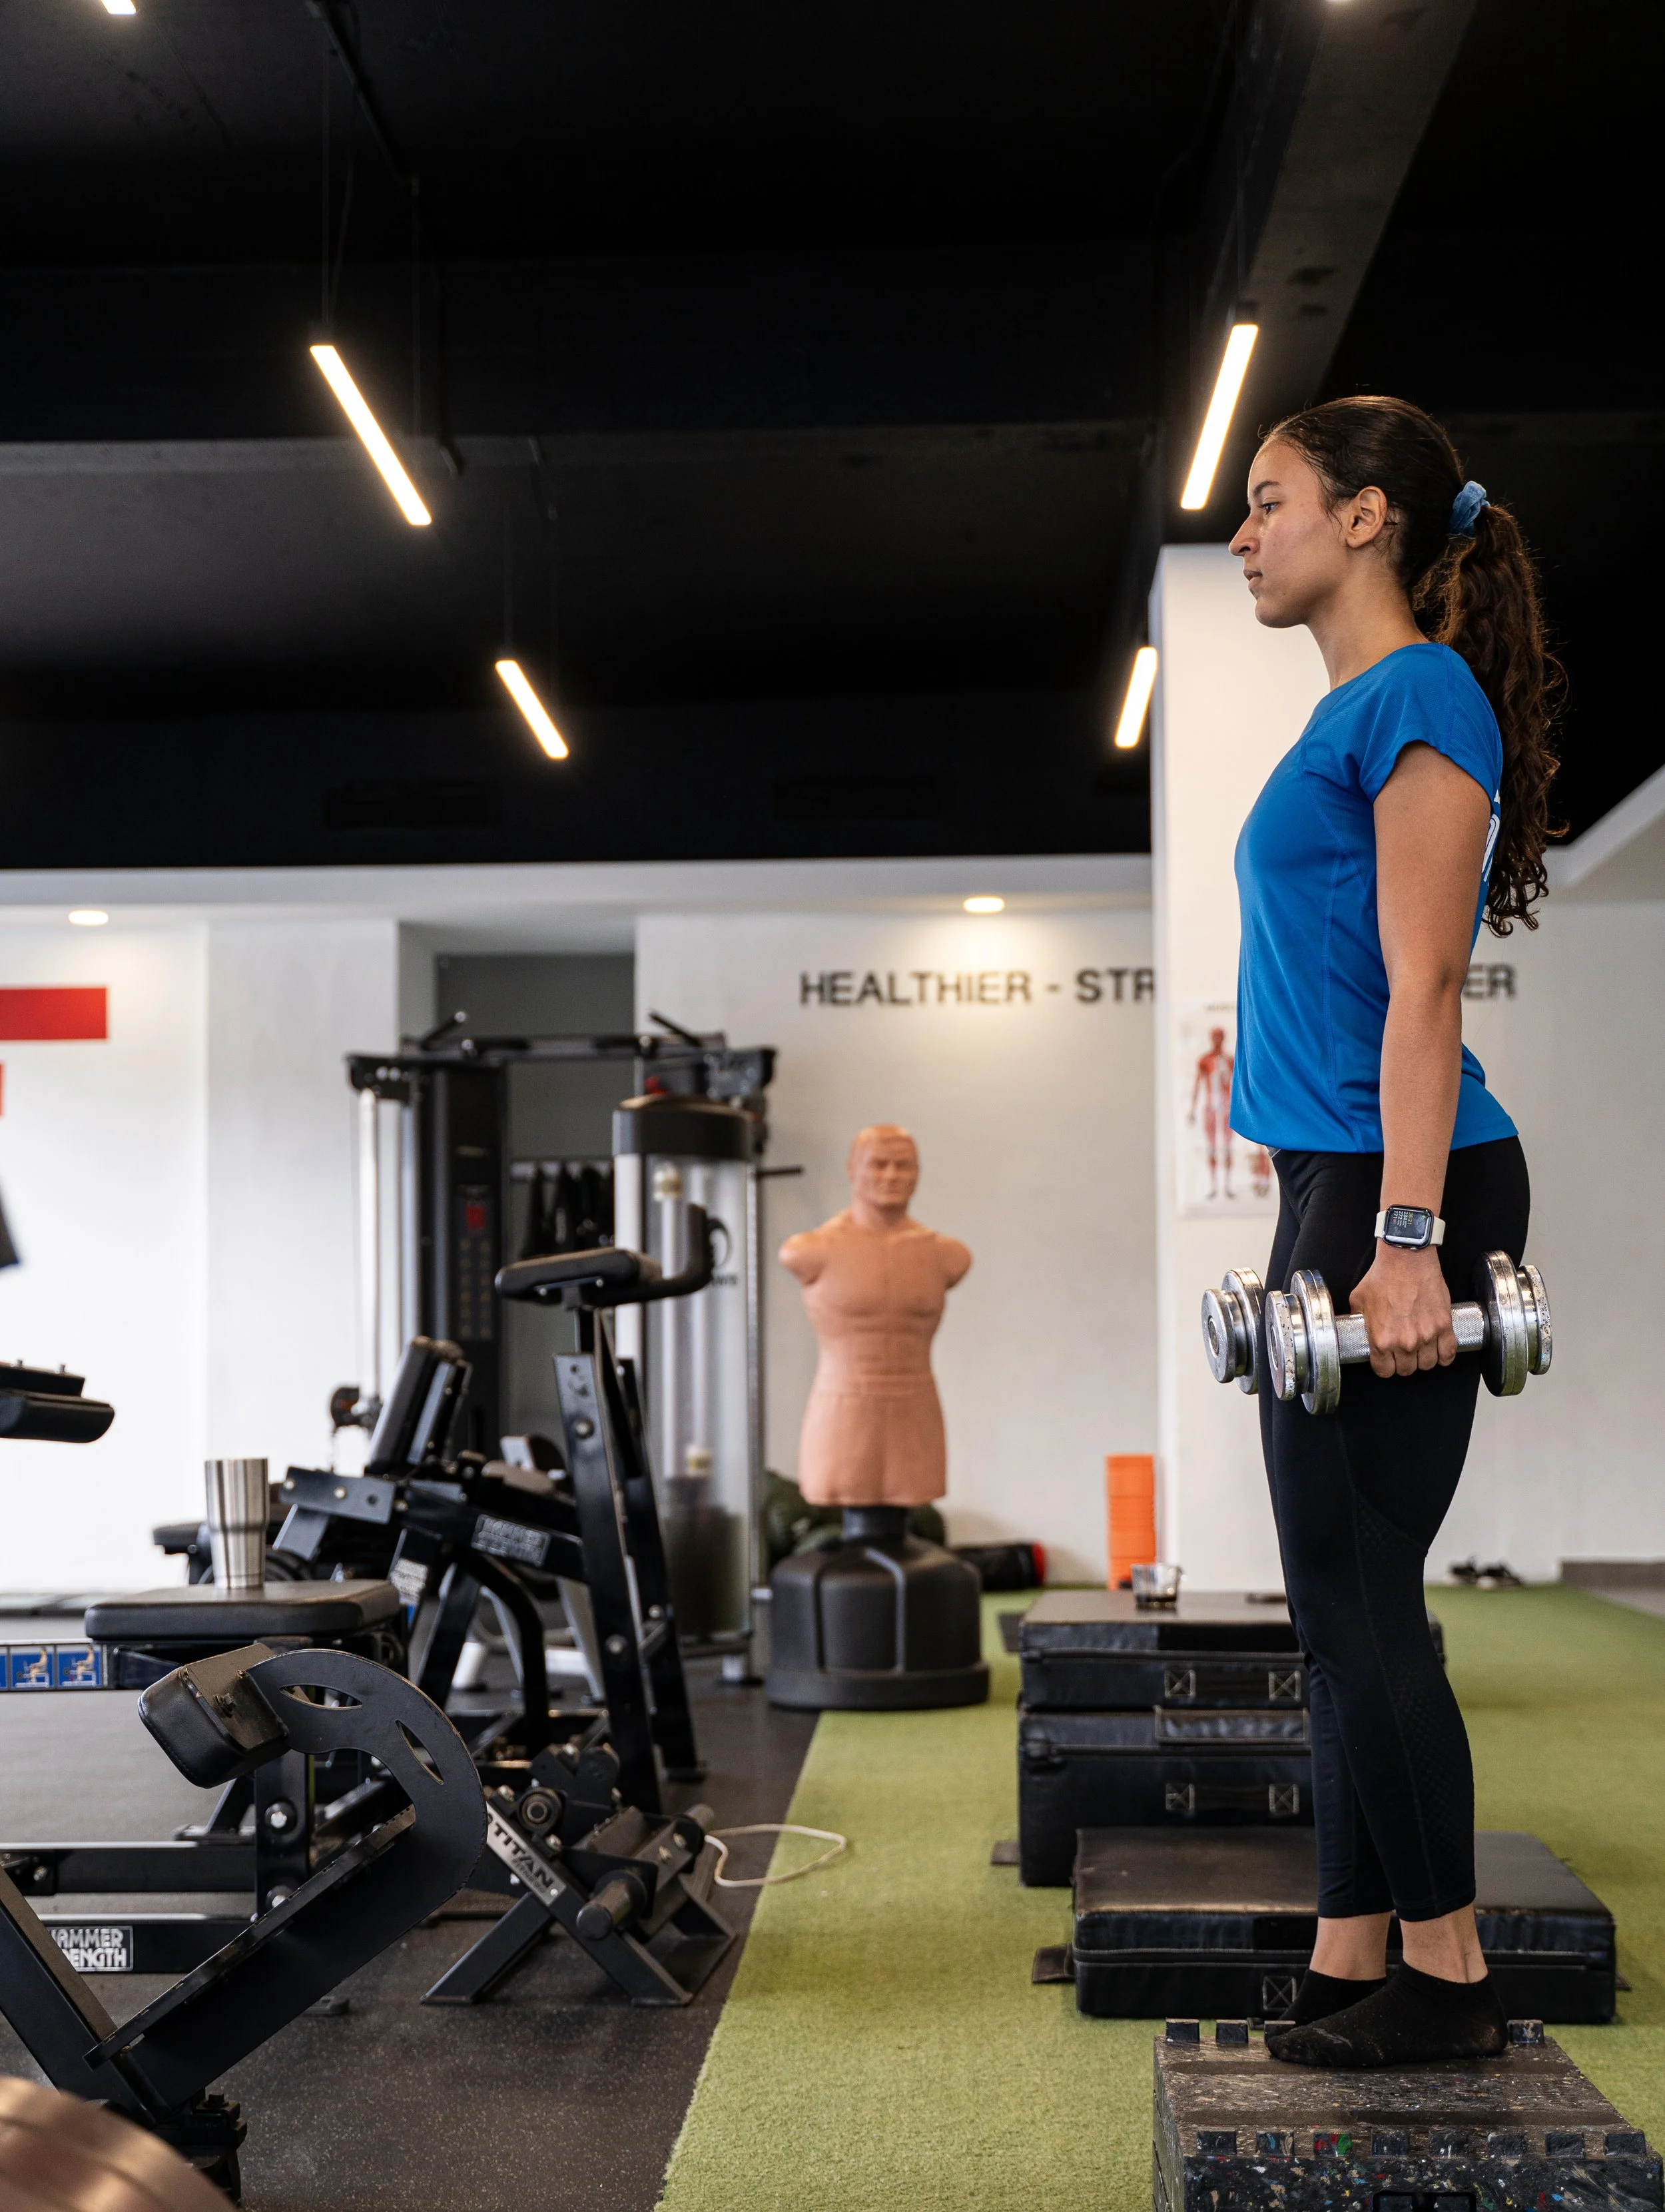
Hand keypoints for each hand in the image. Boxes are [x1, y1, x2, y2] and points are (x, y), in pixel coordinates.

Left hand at [1349, 1244, 1457, 1376]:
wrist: (1406, 1259)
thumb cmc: (1382, 1276)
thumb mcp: (1359, 1300)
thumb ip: (1360, 1321)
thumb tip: (1359, 1330)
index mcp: (1381, 1339)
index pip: (1384, 1371)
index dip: (1384, 1366)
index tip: (1386, 1361)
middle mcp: (1405, 1342)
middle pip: (1407, 1370)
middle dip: (1403, 1364)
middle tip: (1402, 1353)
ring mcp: (1426, 1335)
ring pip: (1428, 1364)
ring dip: (1423, 1360)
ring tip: (1419, 1350)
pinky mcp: (1444, 1326)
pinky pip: (1448, 1353)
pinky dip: (1444, 1356)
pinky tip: (1438, 1350)